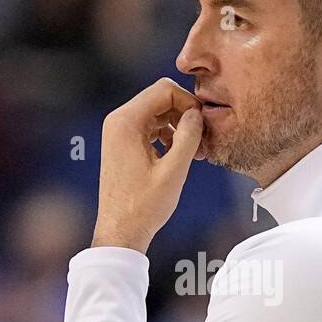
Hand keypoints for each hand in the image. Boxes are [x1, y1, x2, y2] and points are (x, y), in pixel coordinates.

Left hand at [93, 78, 203, 253]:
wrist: (120, 231)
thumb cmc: (144, 206)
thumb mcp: (174, 170)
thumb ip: (188, 136)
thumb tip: (197, 114)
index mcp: (126, 122)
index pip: (164, 90)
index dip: (189, 103)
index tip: (204, 125)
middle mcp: (117, 121)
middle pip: (160, 98)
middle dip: (184, 114)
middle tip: (203, 140)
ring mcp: (117, 132)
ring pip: (157, 112)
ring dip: (178, 126)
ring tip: (195, 151)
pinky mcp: (121, 143)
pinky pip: (150, 127)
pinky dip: (167, 135)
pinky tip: (180, 155)